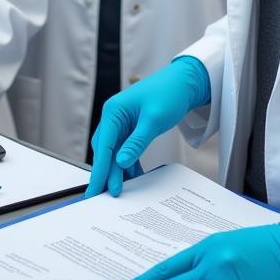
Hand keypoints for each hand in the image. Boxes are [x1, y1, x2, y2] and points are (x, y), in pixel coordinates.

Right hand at [86, 57, 210, 198]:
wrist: (183, 82)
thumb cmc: (168, 94)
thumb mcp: (153, 120)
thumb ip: (136, 142)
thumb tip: (120, 163)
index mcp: (113, 111)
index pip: (103, 146)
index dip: (100, 170)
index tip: (97, 189)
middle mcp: (113, 117)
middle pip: (105, 150)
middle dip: (105, 173)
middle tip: (104, 197)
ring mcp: (122, 123)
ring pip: (114, 152)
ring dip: (116, 170)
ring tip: (119, 192)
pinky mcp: (131, 128)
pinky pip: (125, 149)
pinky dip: (127, 163)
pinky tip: (132, 177)